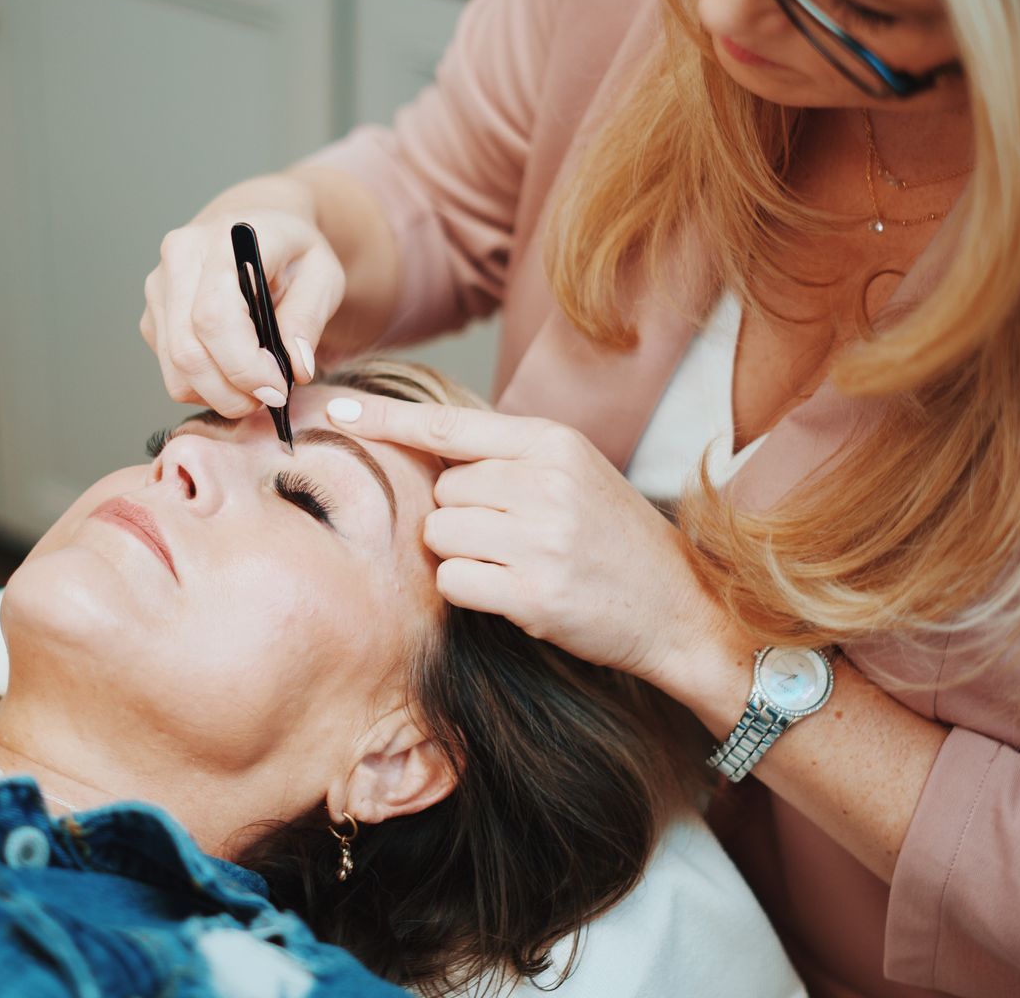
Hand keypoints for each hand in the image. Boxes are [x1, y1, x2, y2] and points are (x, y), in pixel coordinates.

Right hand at [140, 206, 342, 417]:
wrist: (257, 226)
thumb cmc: (293, 252)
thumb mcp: (322, 275)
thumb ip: (308, 319)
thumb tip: (296, 369)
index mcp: (223, 241)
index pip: (214, 317)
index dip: (244, 366)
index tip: (277, 390)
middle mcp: (179, 259)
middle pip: (188, 351)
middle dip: (231, 392)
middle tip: (270, 399)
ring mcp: (159, 288)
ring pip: (176, 369)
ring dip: (218, 395)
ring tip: (255, 388)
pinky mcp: (153, 316)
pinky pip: (172, 372)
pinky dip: (204, 387)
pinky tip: (234, 371)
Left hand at [328, 394, 737, 685]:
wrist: (679, 607)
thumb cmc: (615, 539)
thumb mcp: (573, 474)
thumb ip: (509, 456)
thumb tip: (428, 445)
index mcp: (552, 443)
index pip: (451, 425)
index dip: (389, 420)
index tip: (340, 411)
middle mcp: (545, 483)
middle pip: (441, 490)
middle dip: (460, 517)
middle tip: (514, 538)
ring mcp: (540, 538)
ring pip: (440, 534)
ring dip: (463, 555)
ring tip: (517, 564)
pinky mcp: (532, 593)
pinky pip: (452, 581)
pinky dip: (469, 591)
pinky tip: (514, 594)